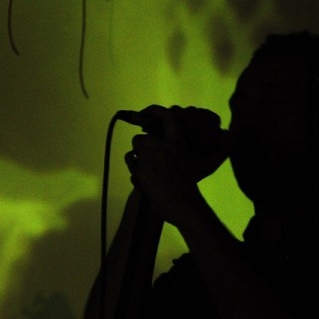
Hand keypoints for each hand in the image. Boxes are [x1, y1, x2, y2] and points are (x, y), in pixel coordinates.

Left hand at [124, 105, 228, 225]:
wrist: (186, 207)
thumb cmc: (188, 187)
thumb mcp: (186, 160)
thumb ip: (172, 150)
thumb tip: (155, 142)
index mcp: (179, 143)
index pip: (167, 117)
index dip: (153, 111)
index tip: (144, 114)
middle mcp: (164, 147)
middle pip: (140, 139)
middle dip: (141, 149)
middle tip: (150, 161)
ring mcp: (151, 159)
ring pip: (133, 153)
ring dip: (137, 161)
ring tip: (149, 174)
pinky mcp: (142, 172)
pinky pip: (131, 164)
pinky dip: (134, 172)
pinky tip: (145, 181)